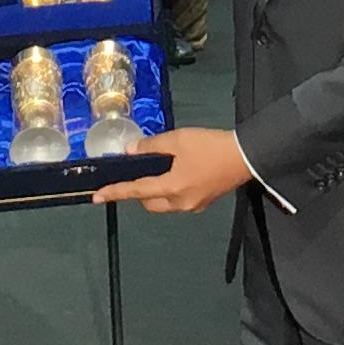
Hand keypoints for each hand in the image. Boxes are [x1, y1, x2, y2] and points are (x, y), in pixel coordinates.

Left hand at [90, 127, 253, 214]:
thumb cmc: (211, 146)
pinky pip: (178, 201)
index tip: (97, 197)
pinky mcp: (203, 202)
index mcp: (172, 187)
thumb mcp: (178, 139)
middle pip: (149, 203)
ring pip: (163, 204)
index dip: (115, 192)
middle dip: (139, 193)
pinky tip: (178, 174)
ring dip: (155, 193)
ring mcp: (193, 205)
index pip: (136, 191)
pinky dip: (170, 191)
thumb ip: (152, 146)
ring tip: (159, 172)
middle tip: (137, 173)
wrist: (246, 155)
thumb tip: (131, 152)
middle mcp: (180, 202)